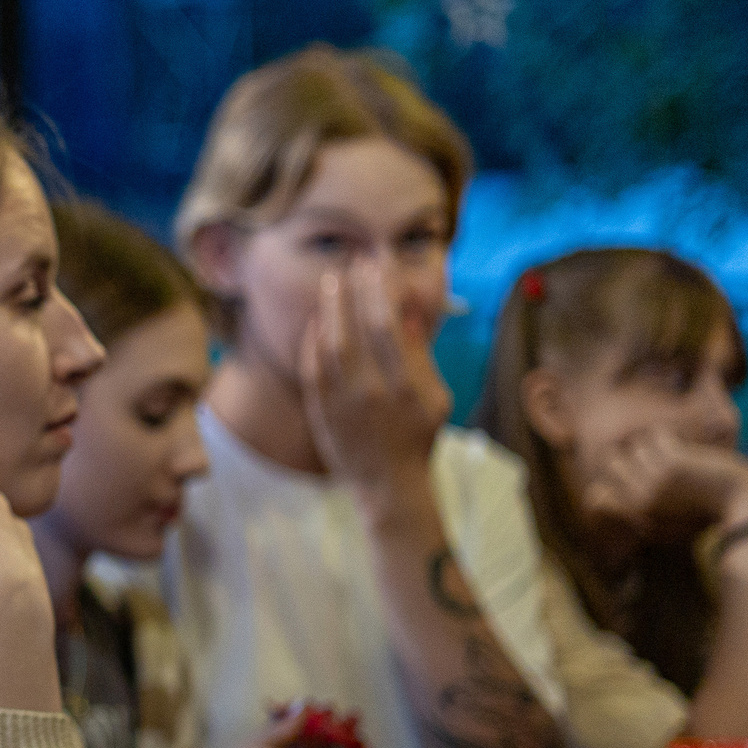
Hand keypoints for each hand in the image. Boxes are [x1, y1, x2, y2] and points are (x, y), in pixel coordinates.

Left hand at [299, 258, 452, 503]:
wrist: (389, 484)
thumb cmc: (419, 436)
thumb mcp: (436, 397)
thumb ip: (422, 354)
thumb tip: (410, 309)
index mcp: (406, 384)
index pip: (389, 324)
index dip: (381, 290)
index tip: (379, 267)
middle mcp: (372, 390)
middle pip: (358, 327)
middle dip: (355, 289)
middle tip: (355, 263)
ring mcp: (342, 401)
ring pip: (330, 342)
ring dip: (330, 307)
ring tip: (332, 281)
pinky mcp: (321, 409)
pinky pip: (311, 365)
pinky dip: (313, 338)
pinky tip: (318, 319)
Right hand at [578, 430, 747, 543]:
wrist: (740, 507)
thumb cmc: (703, 516)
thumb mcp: (661, 524)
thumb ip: (629, 512)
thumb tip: (594, 494)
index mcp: (635, 515)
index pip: (596, 494)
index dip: (609, 479)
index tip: (628, 474)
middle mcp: (637, 498)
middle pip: (611, 462)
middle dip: (631, 458)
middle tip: (657, 459)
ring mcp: (653, 479)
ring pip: (636, 445)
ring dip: (654, 446)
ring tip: (677, 455)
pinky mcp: (672, 462)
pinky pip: (657, 435)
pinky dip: (670, 437)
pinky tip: (686, 446)